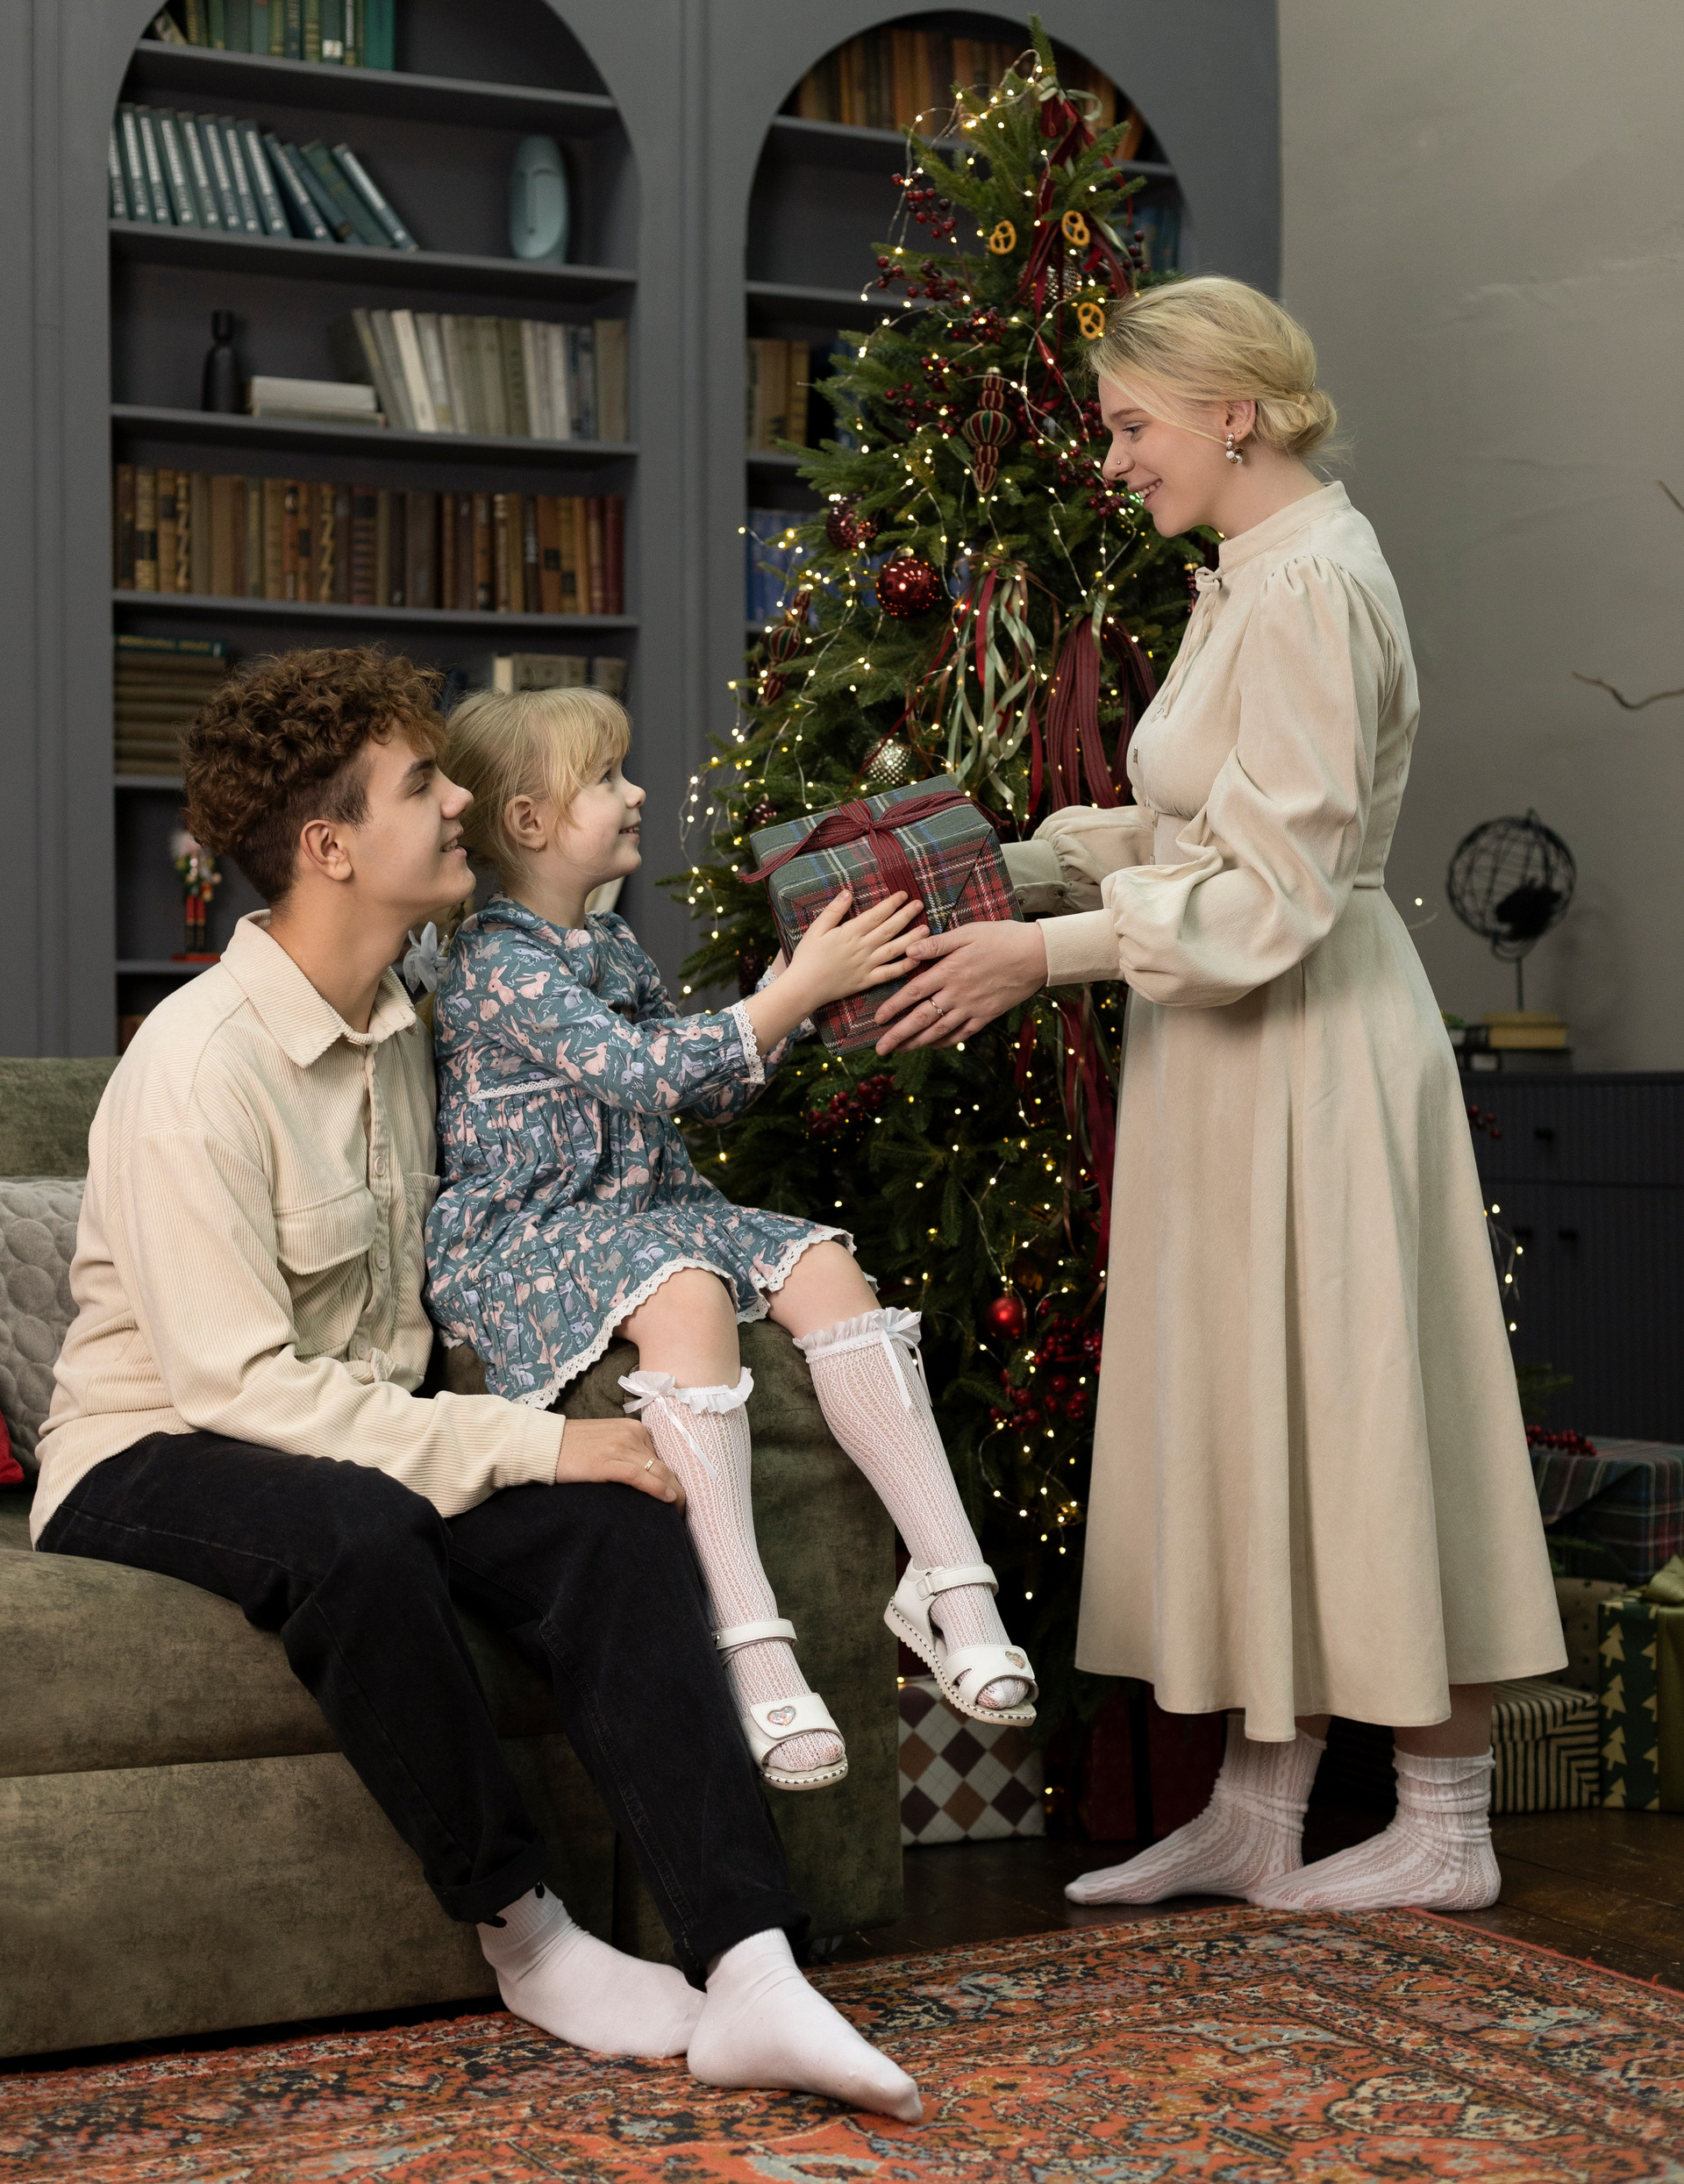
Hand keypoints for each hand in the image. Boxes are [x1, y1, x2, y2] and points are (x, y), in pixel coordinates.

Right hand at [554, 1416, 683, 1508]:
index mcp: (633, 1428)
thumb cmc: (573, 1446)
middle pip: (664, 1465)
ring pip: (657, 1472)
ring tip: (679, 1512)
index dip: (673, 1478)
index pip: (662, 1457)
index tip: (679, 1495)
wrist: (544, 1444)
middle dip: (678, 1488)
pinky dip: (657, 1489)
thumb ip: (628, 1452)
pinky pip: (640, 1476)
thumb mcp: (608, 1441)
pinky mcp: (606, 1462)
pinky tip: (668, 1500)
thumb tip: (648, 1475)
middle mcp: (631, 1434)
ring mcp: (619, 1447)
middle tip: (683, 1509)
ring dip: (674, 1493)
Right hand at [782, 887, 928, 1011]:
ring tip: (926, 929)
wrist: (803, 988)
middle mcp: (862, 948)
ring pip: (894, 950)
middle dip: (906, 915)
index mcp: (850, 933)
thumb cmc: (807, 957)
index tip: (903, 895)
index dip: (891, 904)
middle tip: (920, 905)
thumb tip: (848, 892)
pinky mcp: (867, 980)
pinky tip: (916, 959)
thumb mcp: (816, 929)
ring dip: (911, 938)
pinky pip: (889, 973)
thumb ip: (834, 911)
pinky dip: (904, 967)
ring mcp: (866, 965)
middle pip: (889, 929)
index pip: (876, 915)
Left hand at [873, 920, 1048, 1052]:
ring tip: (900, 1050)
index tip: (877, 1019)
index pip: (913, 992)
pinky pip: (962, 1034)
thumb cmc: (1002, 938)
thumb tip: (908, 951)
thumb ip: (936, 944)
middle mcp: (957, 994)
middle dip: (898, 1035)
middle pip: (921, 1018)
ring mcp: (972, 1008)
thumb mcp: (967, 933)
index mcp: (949, 971)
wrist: (1037, 955)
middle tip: (880, 1049)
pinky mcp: (987, 1015)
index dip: (893, 1007)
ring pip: (939, 1030)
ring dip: (917, 1042)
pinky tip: (934, 1044)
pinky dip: (946, 1041)